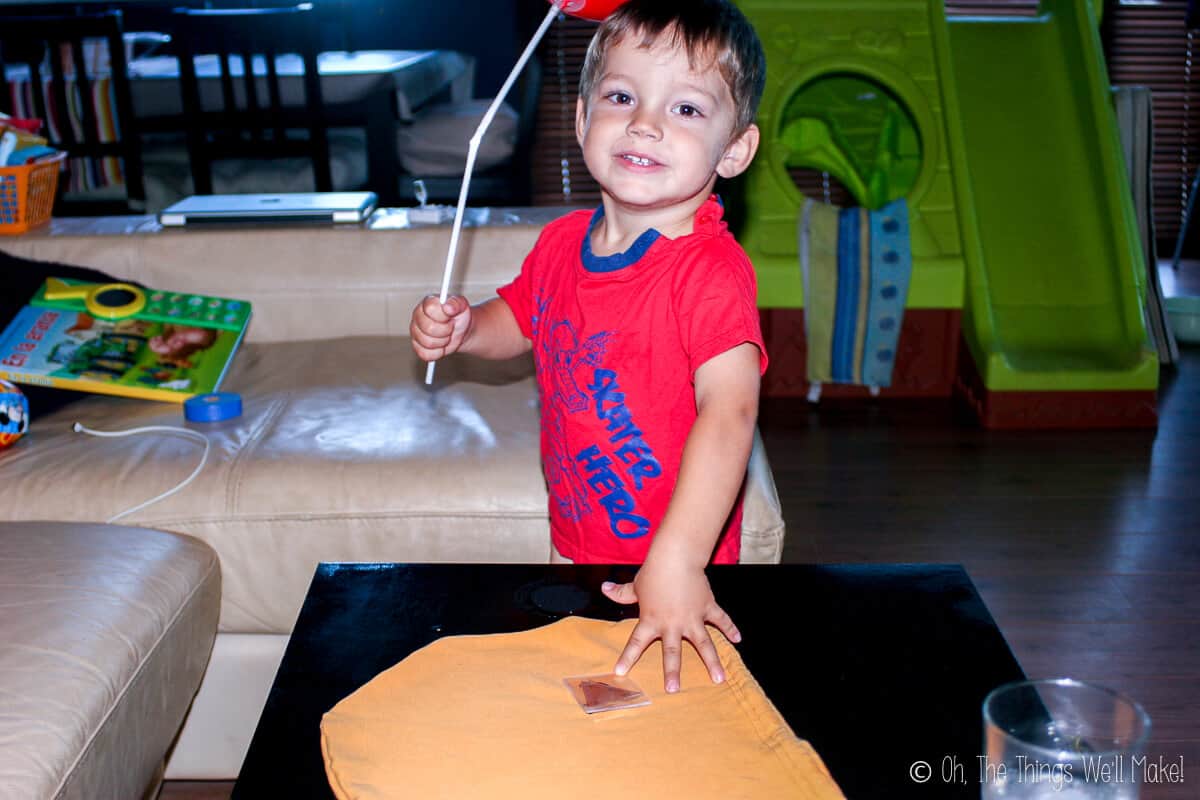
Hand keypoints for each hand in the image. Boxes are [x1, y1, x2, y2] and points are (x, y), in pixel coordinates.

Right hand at [410, 294, 470, 361]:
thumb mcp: (462, 306)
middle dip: (445, 330)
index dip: (443, 316)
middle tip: (451, 327)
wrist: (461, 330)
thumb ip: (455, 303)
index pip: (430, 309)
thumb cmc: (459, 316)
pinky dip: (438, 352)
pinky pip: (426, 354)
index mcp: (427, 303)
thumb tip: (447, 306)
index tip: (450, 316)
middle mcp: (418, 316)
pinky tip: (442, 345)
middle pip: (428, 328)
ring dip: (443, 342)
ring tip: (447, 335)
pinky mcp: (417, 346)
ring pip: (427, 342)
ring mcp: (415, 331)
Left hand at [601, 556, 740, 693]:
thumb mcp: (636, 585)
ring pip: (703, 644)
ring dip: (711, 662)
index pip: (636, 642)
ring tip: (718, 679)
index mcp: (651, 620)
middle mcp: (672, 623)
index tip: (620, 673)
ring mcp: (692, 617)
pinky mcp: (706, 608)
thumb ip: (622, 593)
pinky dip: (730, 629)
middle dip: (672, 672)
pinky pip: (721, 620)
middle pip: (672, 652)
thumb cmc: (654, 572)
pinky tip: (738, 640)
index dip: (627, 657)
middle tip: (673, 690)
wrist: (676, 557)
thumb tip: (604, 588)